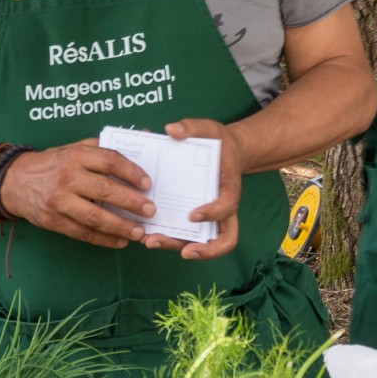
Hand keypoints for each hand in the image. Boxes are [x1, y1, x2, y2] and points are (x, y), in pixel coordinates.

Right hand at [0, 138, 160, 247]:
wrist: (14, 181)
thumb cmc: (54, 163)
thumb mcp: (74, 148)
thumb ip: (104, 147)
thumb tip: (142, 136)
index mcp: (76, 155)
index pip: (109, 161)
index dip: (131, 172)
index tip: (147, 184)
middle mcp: (67, 177)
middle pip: (104, 190)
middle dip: (131, 202)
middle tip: (150, 210)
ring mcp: (59, 201)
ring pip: (94, 217)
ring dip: (120, 226)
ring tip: (139, 232)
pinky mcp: (53, 221)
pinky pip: (82, 233)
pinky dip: (103, 239)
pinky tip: (120, 241)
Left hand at [160, 118, 244, 259]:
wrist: (224, 152)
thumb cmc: (217, 142)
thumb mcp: (208, 129)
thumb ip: (192, 127)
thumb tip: (172, 129)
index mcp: (229, 188)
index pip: (228, 206)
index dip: (213, 214)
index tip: (192, 215)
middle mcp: (223, 209)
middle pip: (220, 239)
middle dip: (202, 249)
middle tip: (180, 250)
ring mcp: (210, 218)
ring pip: (202, 243)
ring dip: (177, 245)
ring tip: (152, 242)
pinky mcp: (194, 219)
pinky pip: (185, 235)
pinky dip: (169, 239)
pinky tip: (148, 235)